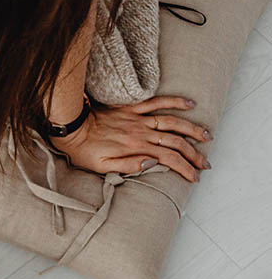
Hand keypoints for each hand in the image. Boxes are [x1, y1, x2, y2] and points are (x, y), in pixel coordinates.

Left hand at [51, 96, 211, 181]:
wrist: (70, 128)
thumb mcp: (102, 167)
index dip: (184, 168)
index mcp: (136, 148)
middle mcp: (141, 132)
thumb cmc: (83, 150)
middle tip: (205, 163)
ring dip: (193, 129)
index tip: (194, 176)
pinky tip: (189, 104)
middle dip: (194, 154)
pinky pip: (157, 102)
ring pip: (173, 122)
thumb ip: (129, 166)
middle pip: (176, 142)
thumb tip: (153, 164)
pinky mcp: (131, 108)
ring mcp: (138, 118)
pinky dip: (175, 102)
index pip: (169, 159)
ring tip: (207, 136)